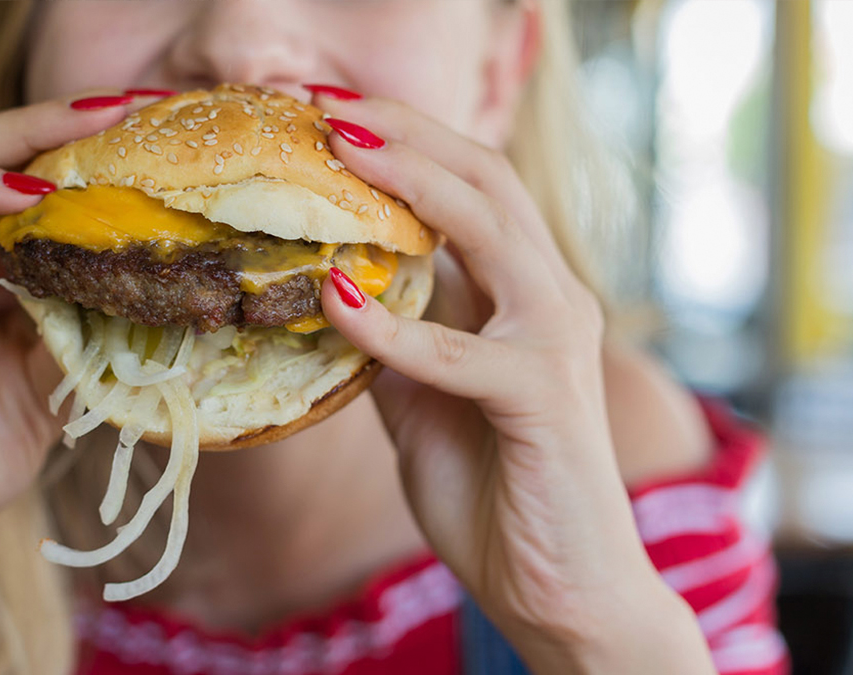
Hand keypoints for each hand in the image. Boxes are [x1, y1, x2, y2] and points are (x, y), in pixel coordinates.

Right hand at [0, 93, 134, 585]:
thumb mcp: (49, 390)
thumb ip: (84, 335)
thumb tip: (153, 295)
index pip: (36, 190)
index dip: (90, 159)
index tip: (156, 139)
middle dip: (61, 124)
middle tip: (128, 108)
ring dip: (18, 138)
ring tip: (85, 131)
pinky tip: (20, 191)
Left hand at [313, 95, 711, 672]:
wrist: (559, 587)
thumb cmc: (493, 489)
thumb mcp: (420, 402)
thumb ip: (390, 346)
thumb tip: (328, 301)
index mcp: (522, 293)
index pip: (470, 188)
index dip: (406, 144)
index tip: (329, 117)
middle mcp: (549, 298)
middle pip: (486, 180)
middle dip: (408, 134)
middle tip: (328, 107)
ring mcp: (553, 342)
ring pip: (491, 232)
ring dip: (411, 187)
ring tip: (341, 152)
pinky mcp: (544, 398)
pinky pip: (460, 351)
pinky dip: (395, 327)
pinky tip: (336, 299)